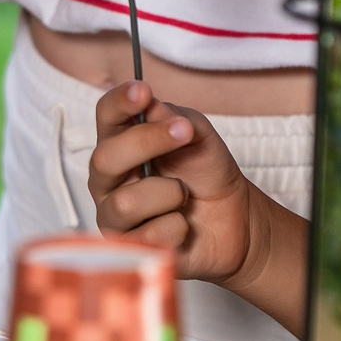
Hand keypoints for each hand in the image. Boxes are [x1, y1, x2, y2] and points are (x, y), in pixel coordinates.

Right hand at [88, 82, 303, 334]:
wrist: (235, 219)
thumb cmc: (206, 171)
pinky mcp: (131, 248)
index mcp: (119, 143)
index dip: (119, 103)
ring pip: (126, 203)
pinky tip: (185, 225)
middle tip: (184, 133)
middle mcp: (108, 179)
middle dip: (147, 143)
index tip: (142, 91)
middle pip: (104, 158)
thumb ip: (173, 117)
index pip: (105, 117)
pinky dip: (179, 226)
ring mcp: (115, 215)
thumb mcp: (198, 135)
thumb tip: (151, 107)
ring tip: (185, 195)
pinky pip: (149, 236)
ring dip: (169, 193)